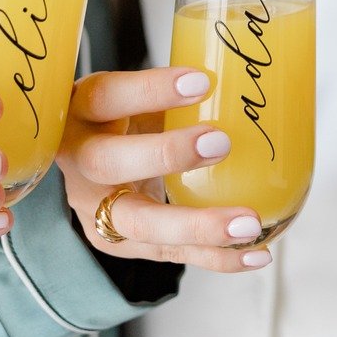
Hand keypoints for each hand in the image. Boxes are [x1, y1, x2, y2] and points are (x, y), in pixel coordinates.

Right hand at [58, 67, 274, 272]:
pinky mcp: (120, 243)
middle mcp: (80, 162)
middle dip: (166, 155)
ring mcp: (95, 209)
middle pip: (108, 163)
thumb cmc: (125, 121)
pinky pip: (169, 253)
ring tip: (248, 224)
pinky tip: (256, 254)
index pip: (107, 96)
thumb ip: (174, 94)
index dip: (150, 90)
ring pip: (140, 223)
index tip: (202, 82)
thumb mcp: (135, 98)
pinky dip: (216, 256)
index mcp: (81, 112)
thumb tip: (245, 81)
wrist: (90, 169)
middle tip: (221, 142)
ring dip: (198, 226)